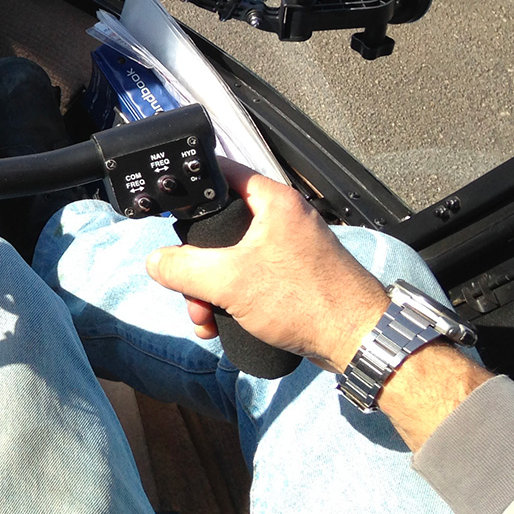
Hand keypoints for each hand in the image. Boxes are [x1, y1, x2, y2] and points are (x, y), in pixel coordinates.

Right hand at [145, 162, 389, 371]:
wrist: (357, 340)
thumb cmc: (304, 299)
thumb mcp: (228, 281)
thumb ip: (182, 268)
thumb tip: (155, 262)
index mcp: (271, 201)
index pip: (220, 173)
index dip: (190, 187)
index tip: (166, 207)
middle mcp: (280, 219)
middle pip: (217, 227)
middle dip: (194, 264)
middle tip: (187, 287)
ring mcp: (286, 250)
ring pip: (228, 260)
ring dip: (207, 289)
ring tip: (204, 317)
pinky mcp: (290, 278)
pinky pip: (246, 281)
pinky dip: (227, 300)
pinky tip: (217, 324)